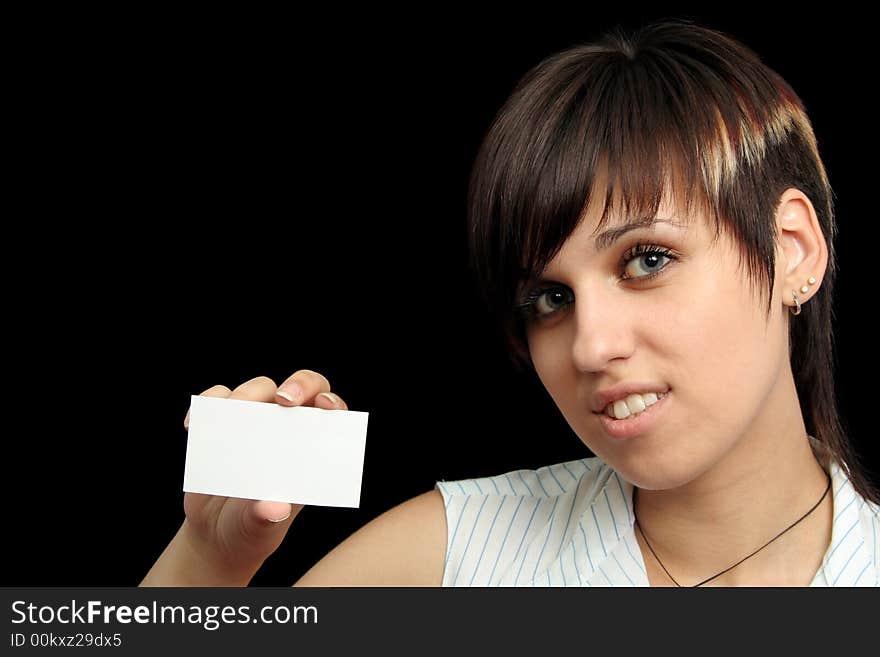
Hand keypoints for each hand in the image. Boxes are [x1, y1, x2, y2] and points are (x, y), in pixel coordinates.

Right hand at [180, 370, 348, 580]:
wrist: (218, 533)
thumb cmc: (253, 527)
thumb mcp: (261, 527)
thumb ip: (266, 518)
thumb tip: (273, 508)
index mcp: (310, 449)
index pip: (332, 414)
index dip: (332, 402)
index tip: (325, 406)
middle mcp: (288, 427)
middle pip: (302, 387)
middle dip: (298, 384)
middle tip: (283, 399)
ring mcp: (256, 420)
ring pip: (260, 388)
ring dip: (246, 395)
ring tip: (227, 418)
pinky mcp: (223, 421)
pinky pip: (216, 398)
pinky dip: (206, 404)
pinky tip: (193, 426)